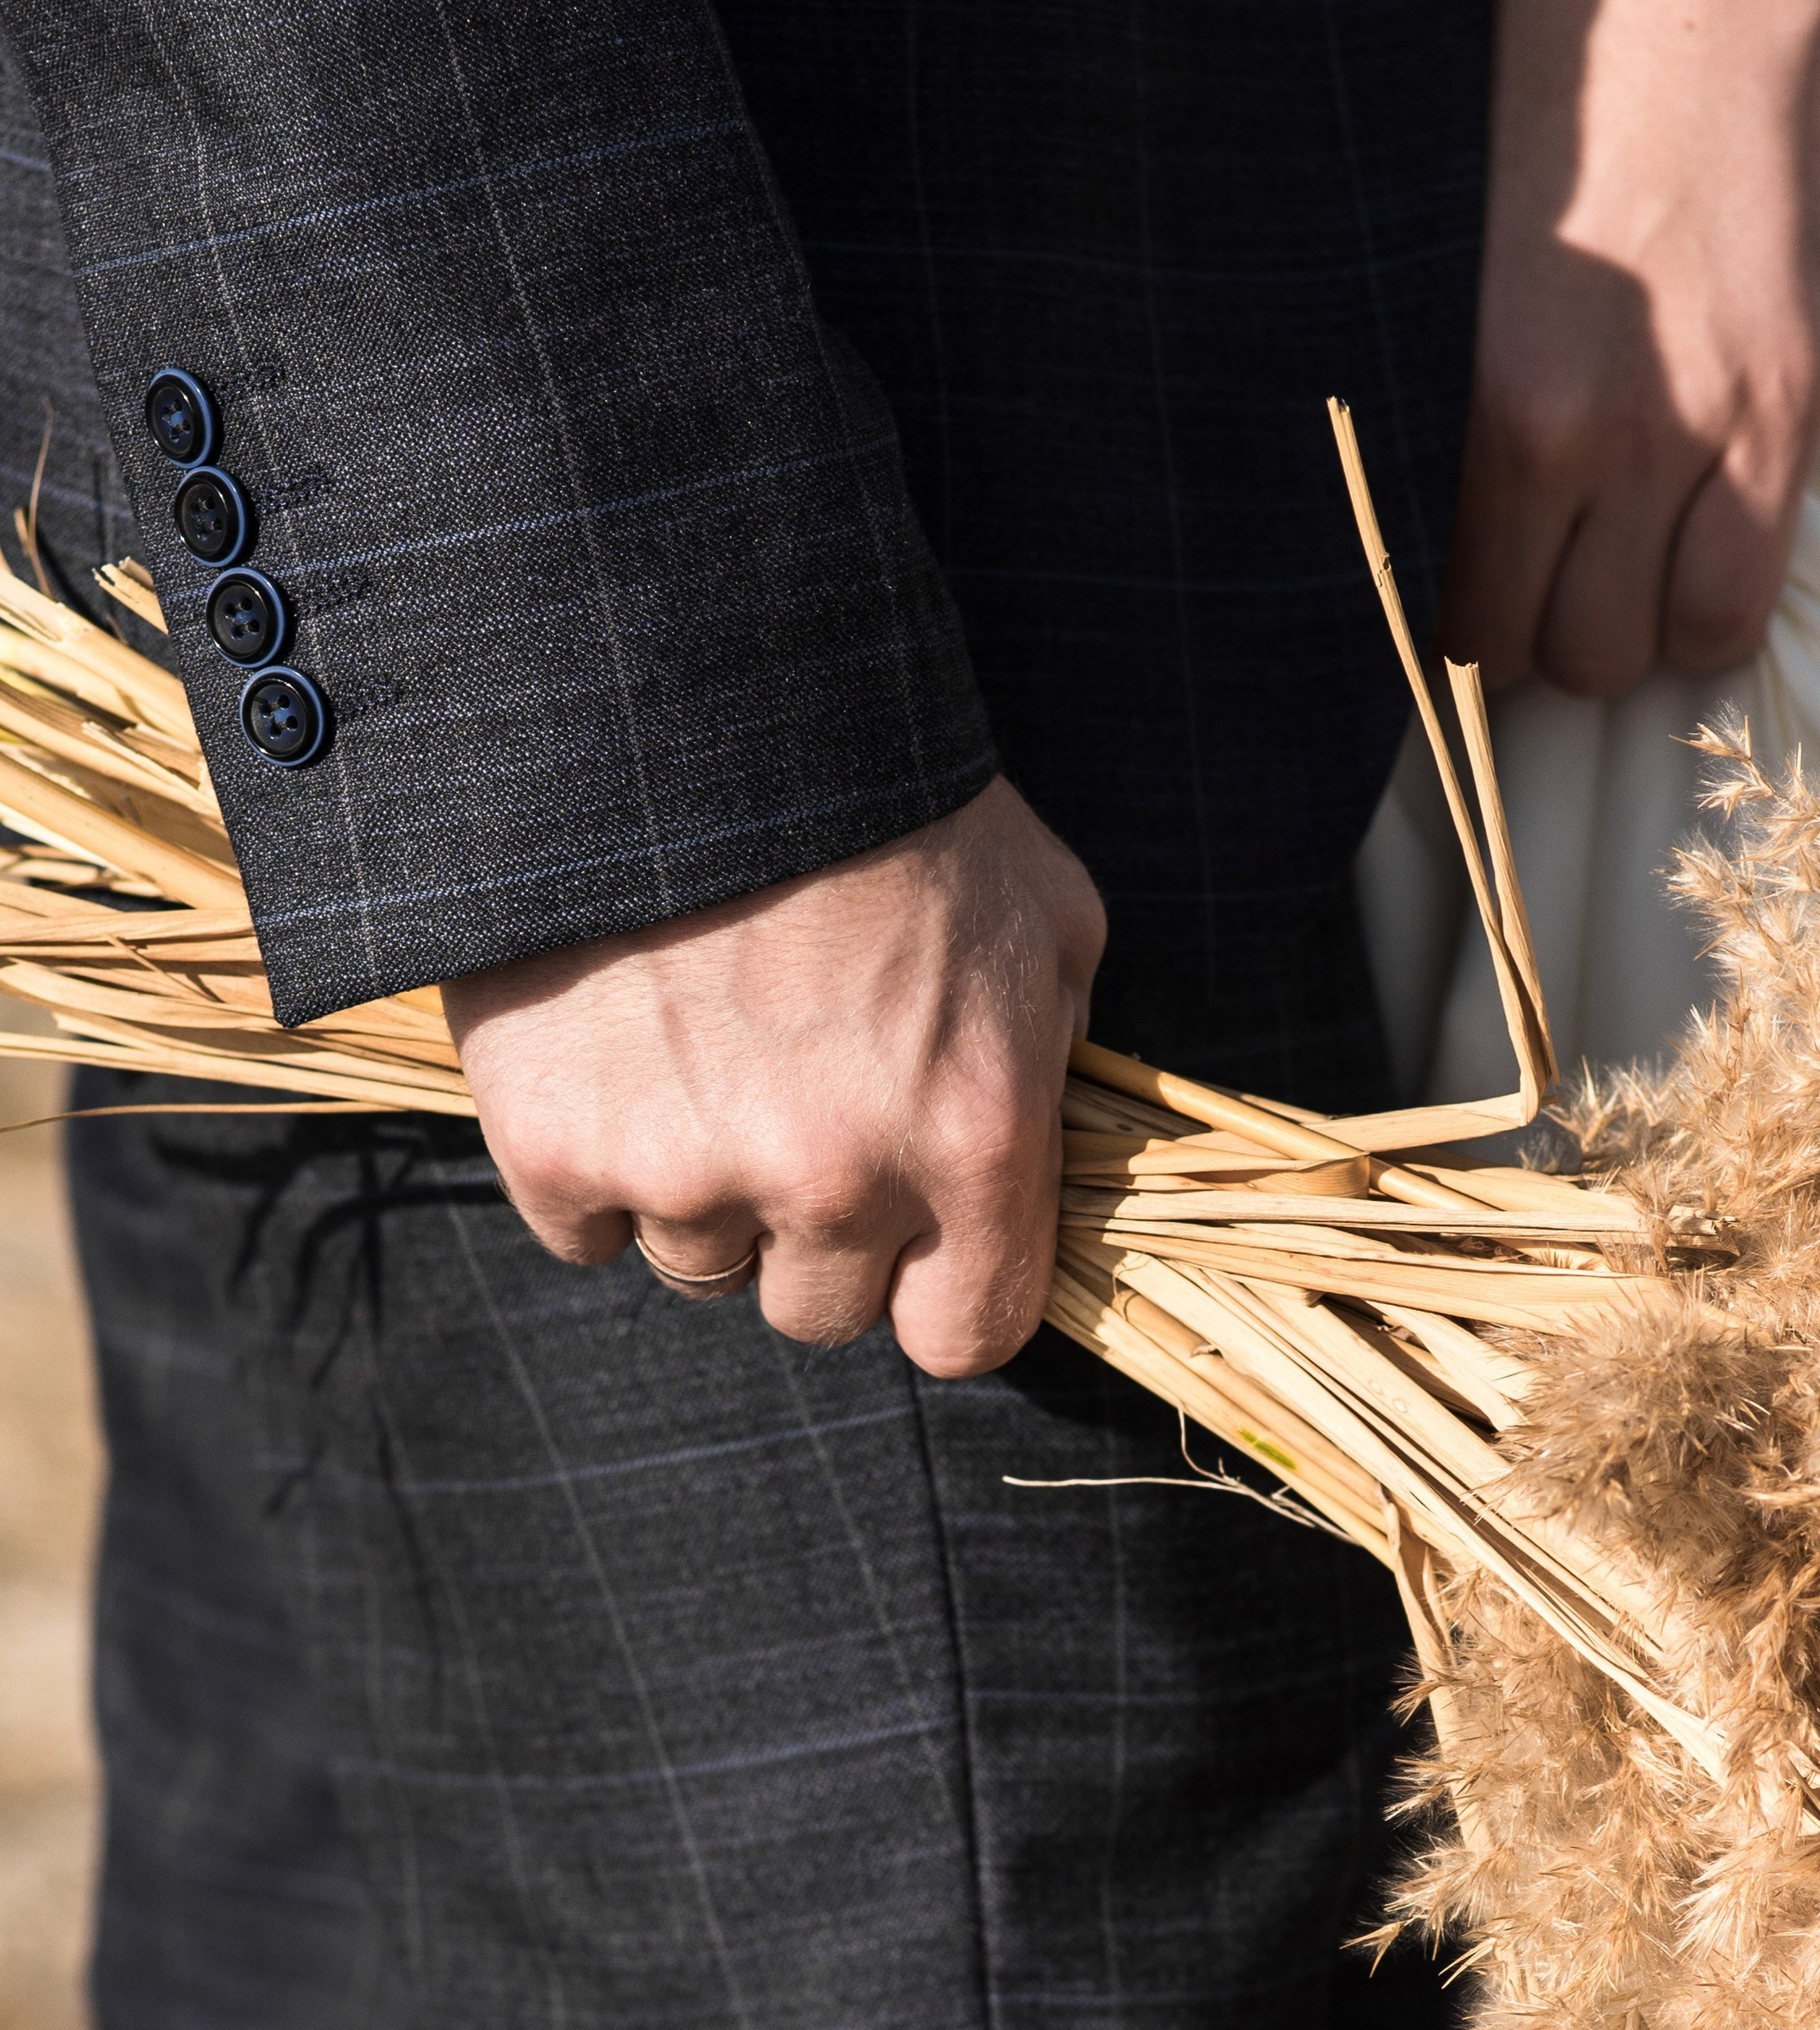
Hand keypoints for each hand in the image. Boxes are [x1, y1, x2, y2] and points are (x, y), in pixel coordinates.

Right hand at [442, 776, 1104, 1379]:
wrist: (688, 696)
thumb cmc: (890, 795)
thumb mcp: (1044, 905)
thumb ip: (1054, 1041)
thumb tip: (1040, 1139)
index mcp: (974, 1134)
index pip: (965, 1333)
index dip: (938, 1288)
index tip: (916, 1240)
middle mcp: (837, 1177)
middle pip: (820, 1310)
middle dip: (816, 1228)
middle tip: (795, 1099)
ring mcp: (687, 1169)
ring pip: (698, 1265)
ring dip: (704, 1188)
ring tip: (703, 1045)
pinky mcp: (556, 1144)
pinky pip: (581, 1227)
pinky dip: (594, 1160)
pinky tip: (615, 1049)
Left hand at [1439, 0, 1819, 699]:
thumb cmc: (1535, 95)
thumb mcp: (1434, 261)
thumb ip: (1431, 398)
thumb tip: (1391, 514)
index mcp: (1468, 395)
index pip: (1439, 610)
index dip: (1438, 633)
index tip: (1439, 606)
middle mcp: (1577, 434)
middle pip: (1542, 651)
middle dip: (1529, 636)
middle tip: (1527, 581)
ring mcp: (1695, 427)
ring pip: (1644, 648)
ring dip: (1623, 631)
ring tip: (1609, 567)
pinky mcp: (1787, 405)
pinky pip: (1740, 599)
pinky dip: (1705, 609)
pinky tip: (1680, 555)